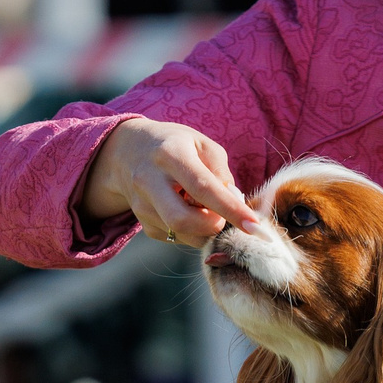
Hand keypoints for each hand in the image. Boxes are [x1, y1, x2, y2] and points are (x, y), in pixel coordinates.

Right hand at [81, 116, 258, 243]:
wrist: (127, 151)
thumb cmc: (176, 145)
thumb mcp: (202, 144)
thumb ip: (221, 172)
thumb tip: (234, 203)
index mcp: (170, 155)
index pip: (203, 188)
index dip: (231, 209)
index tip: (254, 225)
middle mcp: (150, 181)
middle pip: (183, 220)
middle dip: (213, 226)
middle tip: (225, 215)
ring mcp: (142, 206)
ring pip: (183, 235)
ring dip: (206, 230)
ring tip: (208, 208)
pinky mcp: (144, 223)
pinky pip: (178, 238)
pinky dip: (194, 232)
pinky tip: (191, 211)